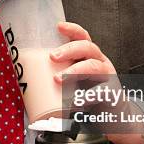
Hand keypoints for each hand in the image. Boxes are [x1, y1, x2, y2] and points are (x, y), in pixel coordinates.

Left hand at [50, 21, 143, 143]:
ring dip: (75, 71)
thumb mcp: (75, 79)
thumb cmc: (88, 95)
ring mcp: (107, 77)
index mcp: (89, 56)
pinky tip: (77, 100)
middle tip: (53, 56)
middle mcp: (100, 62)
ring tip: (58, 79)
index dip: (72, 29)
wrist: (113, 117)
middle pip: (87, 48)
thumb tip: (30, 76)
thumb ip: (60, 74)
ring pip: (94, 66)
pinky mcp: (111, 94)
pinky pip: (100, 92)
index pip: (82, 37)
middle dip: (69, 49)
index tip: (59, 26)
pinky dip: (87, 96)